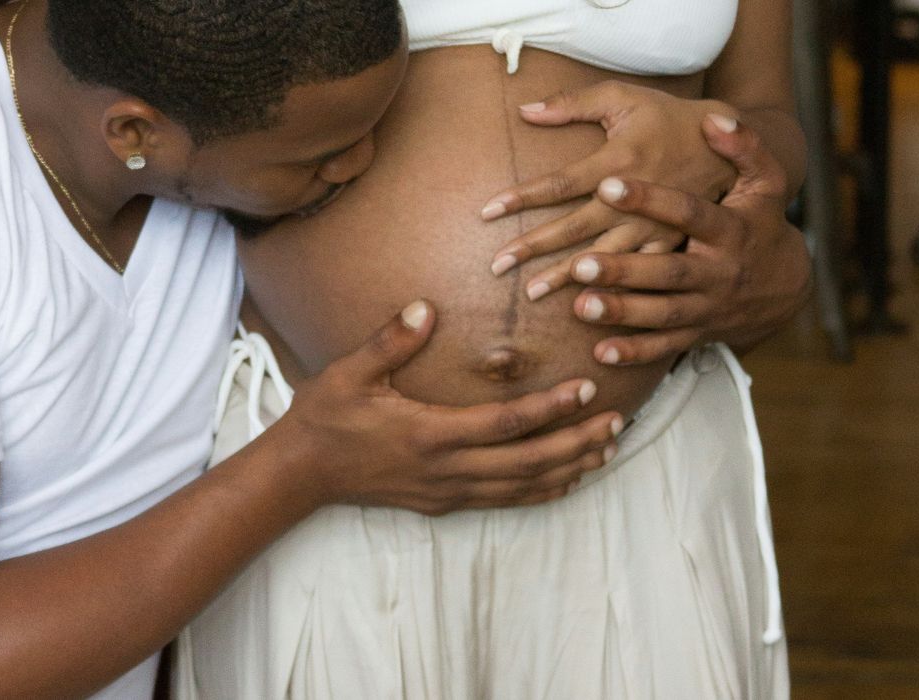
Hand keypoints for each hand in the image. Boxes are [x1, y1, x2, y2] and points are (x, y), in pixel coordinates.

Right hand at [274, 300, 623, 515]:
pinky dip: (542, 491)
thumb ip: (390, 341)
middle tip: (617, 421)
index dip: (551, 408)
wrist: (302, 473)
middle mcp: (446, 469)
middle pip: (528, 462)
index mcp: (429, 434)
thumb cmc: (325, 417)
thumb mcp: (349, 373)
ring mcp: (447, 491)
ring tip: (605, 448)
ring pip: (522, 486)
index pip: (506, 424)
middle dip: (576, 442)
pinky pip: (504, 501)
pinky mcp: (444, 502)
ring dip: (567, 468)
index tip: (586, 389)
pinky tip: (566, 479)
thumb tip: (426, 308)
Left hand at [484, 81, 742, 298]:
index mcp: (619, 161)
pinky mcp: (670, 247)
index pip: (560, 183)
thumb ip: (573, 102)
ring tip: (532, 294)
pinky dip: (618, 296)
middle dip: (534, 247)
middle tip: (497, 265)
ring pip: (604, 258)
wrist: (728, 149)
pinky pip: (641, 277)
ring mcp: (653, 228)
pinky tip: (590, 314)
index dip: (523, 196)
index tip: (487, 211)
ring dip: (568, 277)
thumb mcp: (624, 98)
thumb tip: (523, 109)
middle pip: (575, 227)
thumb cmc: (669, 118)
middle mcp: (633, 200)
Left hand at [565, 116, 811, 365]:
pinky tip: (600, 352)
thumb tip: (716, 117)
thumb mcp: (764, 183)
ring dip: (622, 312)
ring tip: (579, 305)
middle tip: (580, 264)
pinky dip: (635, 352)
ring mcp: (708, 307)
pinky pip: (665, 346)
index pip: (688, 212)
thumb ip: (744, 147)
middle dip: (626, 270)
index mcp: (729, 229)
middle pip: (669, 271)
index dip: (651, 199)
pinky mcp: (698, 333)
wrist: (788, 284)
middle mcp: (719, 271)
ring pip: (663, 312)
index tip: (607, 184)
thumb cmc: (759, 221)